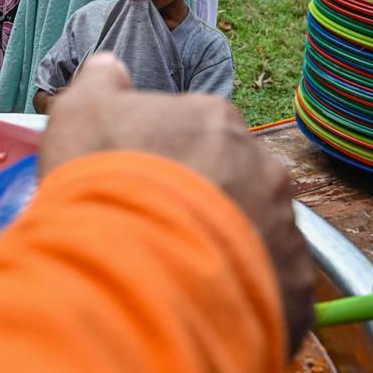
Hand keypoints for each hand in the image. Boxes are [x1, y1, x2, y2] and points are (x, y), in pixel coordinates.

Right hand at [40, 54, 313, 354]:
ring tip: (176, 275)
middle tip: (154, 231)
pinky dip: (239, 295)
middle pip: (231, 181)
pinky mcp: (293, 286)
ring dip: (222, 248)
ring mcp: (284, 227)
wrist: (136, 272)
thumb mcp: (78, 115)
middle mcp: (263, 166)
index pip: (195, 132)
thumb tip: (110, 67)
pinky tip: (201, 306)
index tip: (136, 185)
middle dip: (200, 202)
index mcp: (215, 120)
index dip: (162, 160)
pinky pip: (269, 287)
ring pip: (253, 234)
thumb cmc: (104, 184)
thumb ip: (99, 84)